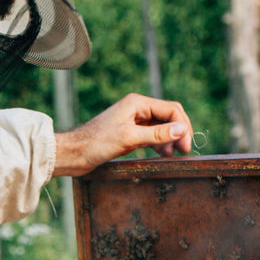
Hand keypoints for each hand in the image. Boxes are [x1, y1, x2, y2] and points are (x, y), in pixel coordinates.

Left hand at [53, 93, 192, 176]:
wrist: (74, 154)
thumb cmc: (96, 143)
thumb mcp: (129, 138)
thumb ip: (157, 134)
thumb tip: (182, 129)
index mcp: (137, 103)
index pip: (171, 109)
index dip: (182, 126)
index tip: (186, 146)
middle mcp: (137, 109)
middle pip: (168, 117)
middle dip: (179, 132)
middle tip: (184, 151)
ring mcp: (133, 122)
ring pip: (161, 128)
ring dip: (169, 140)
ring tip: (173, 156)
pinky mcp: (129, 134)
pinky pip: (151, 137)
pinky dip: (159, 145)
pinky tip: (162, 155)